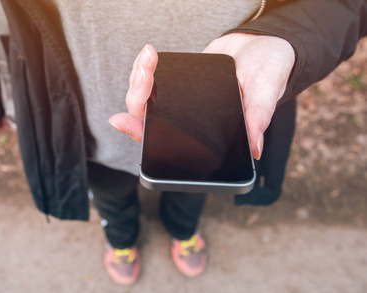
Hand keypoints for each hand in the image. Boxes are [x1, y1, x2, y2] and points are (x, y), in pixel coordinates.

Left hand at [109, 34, 294, 158]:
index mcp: (207, 131)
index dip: (142, 134)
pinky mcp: (177, 83)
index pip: (169, 141)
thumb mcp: (266, 92)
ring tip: (149, 57)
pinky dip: (144, 69)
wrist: (262, 43)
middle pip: (147, 117)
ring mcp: (180, 101)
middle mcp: (189, 119)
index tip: (122, 121)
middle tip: (146, 71)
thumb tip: (255, 149)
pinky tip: (148, 58)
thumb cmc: (268, 71)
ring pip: (145, 99)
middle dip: (138, 95)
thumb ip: (258, 118)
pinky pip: (151, 81)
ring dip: (139, 78)